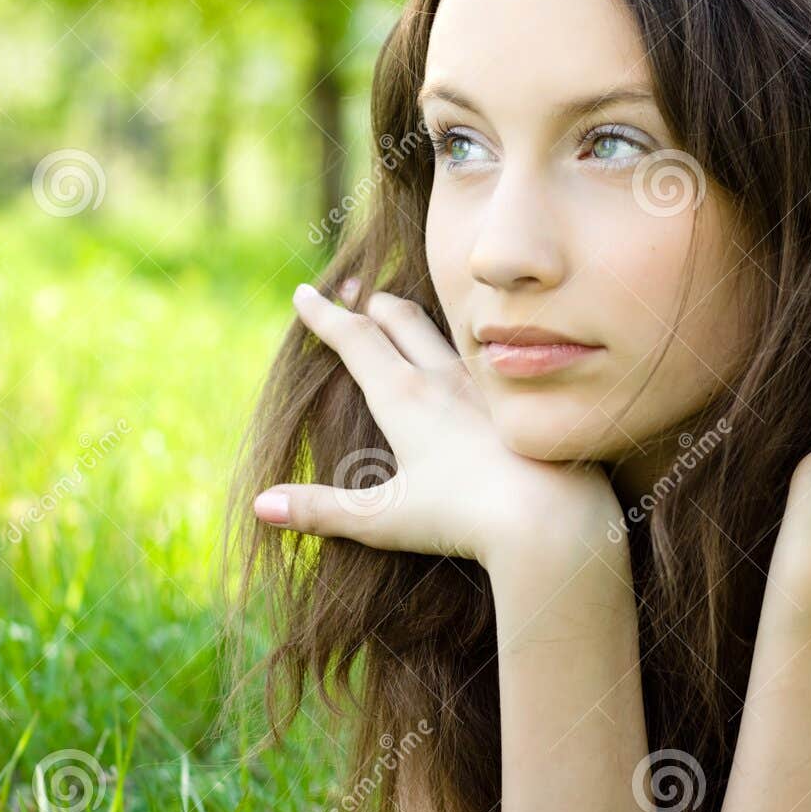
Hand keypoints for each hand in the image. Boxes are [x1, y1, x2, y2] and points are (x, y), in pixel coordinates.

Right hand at [251, 281, 625, 577]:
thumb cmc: (462, 518)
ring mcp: (487, 386)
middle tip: (351, 293)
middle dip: (369, 304)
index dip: (323, 315)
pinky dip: (464, 348)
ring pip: (445, 333)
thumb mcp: (383, 518)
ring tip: (403, 317)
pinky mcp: (520, 403)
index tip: (302, 293)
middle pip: (400, 320)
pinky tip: (471, 363)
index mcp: (404, 396)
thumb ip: (322, 511)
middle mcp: (445, 378)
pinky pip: (486, 360)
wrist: (551, 517)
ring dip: (417, 319)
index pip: (354, 339)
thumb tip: (259, 507)